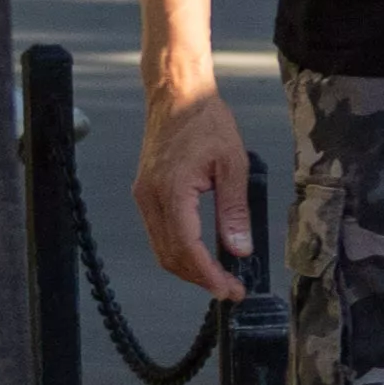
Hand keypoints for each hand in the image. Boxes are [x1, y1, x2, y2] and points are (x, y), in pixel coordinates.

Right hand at [133, 69, 254, 296]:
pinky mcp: (145, 193)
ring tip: (218, 277)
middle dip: (199, 278)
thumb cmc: (206, 121)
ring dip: (187, 267)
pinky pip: (158, 232)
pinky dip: (178, 249)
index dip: (208, 275)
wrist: (177, 95)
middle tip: (229, 289)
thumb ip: (234, 210)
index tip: (230, 289)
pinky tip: (200, 254)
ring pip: (161, 248)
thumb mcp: (234, 164)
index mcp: (172, 192)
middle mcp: (150, 198)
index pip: (187, 248)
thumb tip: (239, 249)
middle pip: (170, 256)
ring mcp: (144, 196)